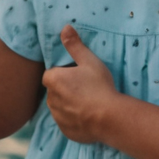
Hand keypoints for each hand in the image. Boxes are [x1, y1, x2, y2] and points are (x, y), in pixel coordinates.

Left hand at [42, 25, 118, 143]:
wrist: (108, 117)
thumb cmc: (99, 86)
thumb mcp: (89, 61)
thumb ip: (75, 45)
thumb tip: (65, 27)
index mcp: (53, 80)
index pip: (50, 74)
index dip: (62, 73)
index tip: (77, 75)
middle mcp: (50, 99)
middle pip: (54, 90)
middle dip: (64, 88)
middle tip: (85, 87)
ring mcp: (57, 117)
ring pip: (59, 107)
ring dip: (68, 103)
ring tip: (88, 101)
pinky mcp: (65, 131)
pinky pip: (66, 121)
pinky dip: (74, 118)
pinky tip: (88, 115)